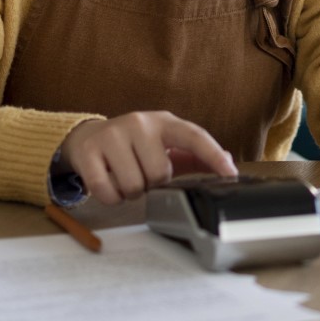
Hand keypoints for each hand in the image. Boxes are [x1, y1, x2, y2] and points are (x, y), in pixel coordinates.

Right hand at [59, 112, 236, 203]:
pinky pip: (107, 191)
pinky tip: (109, 182)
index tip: (231, 174)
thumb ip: (196, 156)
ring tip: (125, 176)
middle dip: (152, 183)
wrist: (88, 136)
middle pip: (159, 174)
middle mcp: (139, 123)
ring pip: (133, 185)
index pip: (194, 137)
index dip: (214, 156)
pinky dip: (111, 197)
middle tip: (142, 173)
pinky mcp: (89, 151)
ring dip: (131, 192)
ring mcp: (112, 135)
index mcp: (164, 122)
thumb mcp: (165, 146)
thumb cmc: (134, 145)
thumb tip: (228, 161)